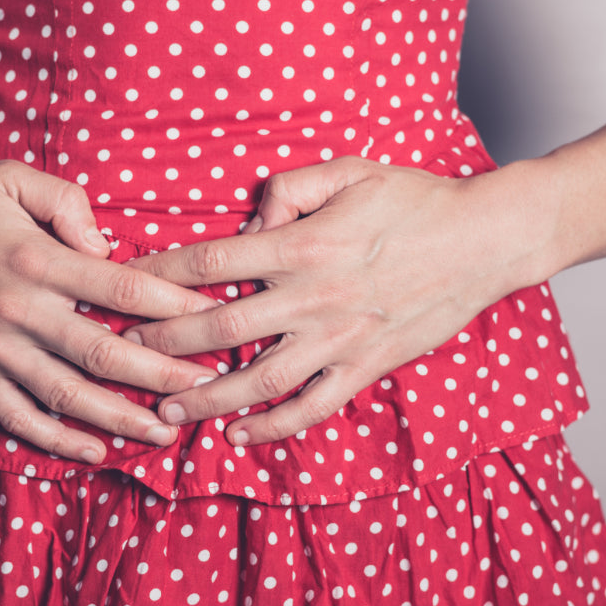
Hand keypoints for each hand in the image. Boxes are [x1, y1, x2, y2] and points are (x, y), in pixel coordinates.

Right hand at [0, 159, 222, 462]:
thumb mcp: (9, 176)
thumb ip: (67, 201)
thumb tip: (108, 243)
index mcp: (36, 258)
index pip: (122, 288)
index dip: (174, 308)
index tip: (214, 319)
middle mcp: (18, 310)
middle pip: (105, 354)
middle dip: (164, 376)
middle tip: (209, 390)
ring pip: (68, 396)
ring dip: (121, 419)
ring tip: (167, 433)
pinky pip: (17, 415)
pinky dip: (57, 439)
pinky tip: (95, 450)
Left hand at [123, 156, 558, 446]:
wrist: (486, 240)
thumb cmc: (417, 199)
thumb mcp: (350, 171)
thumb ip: (289, 189)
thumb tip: (248, 224)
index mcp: (304, 244)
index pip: (211, 262)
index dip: (159, 273)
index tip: (122, 282)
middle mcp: (314, 296)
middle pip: (218, 327)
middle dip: (161, 342)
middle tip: (119, 352)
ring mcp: (341, 338)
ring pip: (257, 380)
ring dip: (204, 397)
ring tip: (164, 407)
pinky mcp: (366, 367)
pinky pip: (312, 407)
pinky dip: (273, 427)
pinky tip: (238, 435)